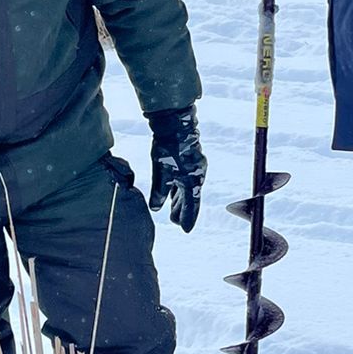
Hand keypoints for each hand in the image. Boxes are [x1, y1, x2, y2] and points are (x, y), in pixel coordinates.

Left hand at [147, 107, 206, 232]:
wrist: (175, 124)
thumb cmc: (168, 148)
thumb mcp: (161, 172)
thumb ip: (159, 192)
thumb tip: (155, 208)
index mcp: (192, 181)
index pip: (191, 206)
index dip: (188, 219)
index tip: (185, 230)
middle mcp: (197, 176)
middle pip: (191, 199)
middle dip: (183, 211)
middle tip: (176, 223)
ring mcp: (195, 168)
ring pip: (188, 190)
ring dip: (181, 201)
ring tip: (173, 211)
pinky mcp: (191, 161)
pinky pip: (186, 181)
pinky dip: (180, 190)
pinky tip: (174, 193)